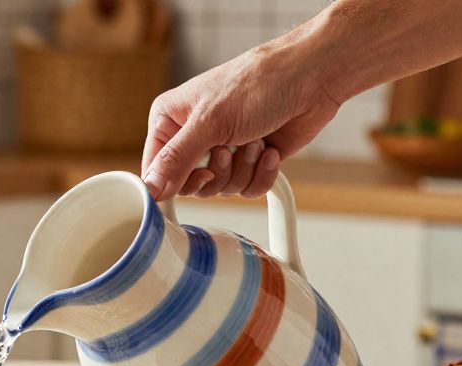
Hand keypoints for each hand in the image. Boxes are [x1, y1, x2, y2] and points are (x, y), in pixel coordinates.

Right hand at [141, 34, 342, 200]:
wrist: (310, 79)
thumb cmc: (258, 84)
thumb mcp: (209, 123)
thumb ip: (176, 160)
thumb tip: (150, 190)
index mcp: (171, 120)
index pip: (156, 169)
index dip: (175, 182)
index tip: (200, 175)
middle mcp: (194, 136)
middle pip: (190, 186)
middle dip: (217, 173)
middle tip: (228, 149)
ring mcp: (223, 150)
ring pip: (221, 189)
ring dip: (243, 168)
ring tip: (255, 140)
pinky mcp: (250, 161)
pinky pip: (247, 189)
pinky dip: (262, 173)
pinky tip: (269, 149)